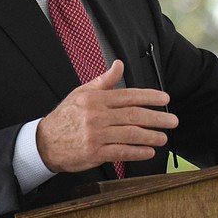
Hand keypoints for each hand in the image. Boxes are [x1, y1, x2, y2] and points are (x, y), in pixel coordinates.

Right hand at [35, 60, 178, 172]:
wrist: (44, 143)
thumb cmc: (65, 117)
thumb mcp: (82, 93)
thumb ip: (104, 81)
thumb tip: (119, 65)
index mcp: (96, 99)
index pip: (129, 96)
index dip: (149, 97)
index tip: (164, 99)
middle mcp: (97, 116)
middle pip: (134, 115)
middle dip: (157, 118)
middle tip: (172, 120)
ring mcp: (96, 135)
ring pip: (130, 134)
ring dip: (150, 136)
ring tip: (163, 137)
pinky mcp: (94, 153)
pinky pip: (121, 152)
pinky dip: (137, 152)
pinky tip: (148, 151)